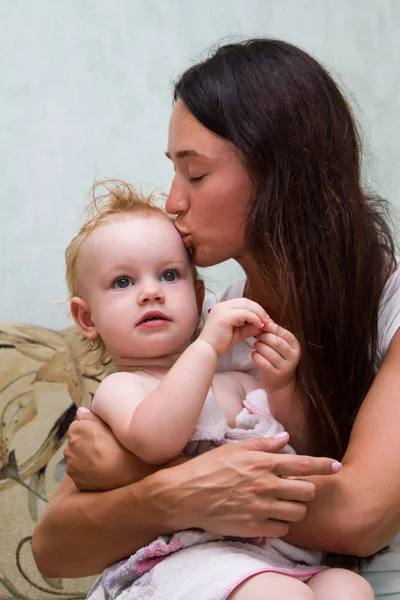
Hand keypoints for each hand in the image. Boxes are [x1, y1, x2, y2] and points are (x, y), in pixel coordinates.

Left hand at [64, 409, 155, 490]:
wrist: (130, 474)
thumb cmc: (122, 445)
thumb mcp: (110, 425)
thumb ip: (91, 417)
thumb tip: (79, 412)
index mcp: (75, 430)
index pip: (79, 426)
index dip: (92, 430)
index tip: (103, 436)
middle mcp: (69, 448)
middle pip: (76, 443)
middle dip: (86, 444)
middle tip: (106, 448)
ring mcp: (72, 466)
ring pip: (78, 459)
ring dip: (86, 459)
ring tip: (105, 460)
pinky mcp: (77, 481)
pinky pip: (81, 474)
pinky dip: (88, 473)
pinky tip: (103, 471)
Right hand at [162, 433, 340, 538]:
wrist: (185, 495)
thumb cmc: (208, 468)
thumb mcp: (234, 448)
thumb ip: (263, 444)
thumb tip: (286, 439)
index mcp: (263, 462)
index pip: (304, 464)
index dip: (324, 465)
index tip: (336, 466)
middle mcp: (266, 485)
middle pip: (307, 491)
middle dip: (306, 489)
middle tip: (295, 487)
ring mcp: (262, 507)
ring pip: (299, 511)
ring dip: (296, 507)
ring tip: (283, 502)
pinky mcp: (255, 527)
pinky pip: (284, 528)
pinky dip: (282, 523)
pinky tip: (271, 516)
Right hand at [199, 298, 268, 355]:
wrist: (207, 350)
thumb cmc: (220, 343)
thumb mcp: (238, 333)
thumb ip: (249, 327)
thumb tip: (262, 325)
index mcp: (223, 308)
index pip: (243, 302)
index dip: (255, 308)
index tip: (264, 319)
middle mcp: (221, 305)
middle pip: (246, 301)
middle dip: (259, 310)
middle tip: (268, 320)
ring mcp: (222, 309)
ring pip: (246, 305)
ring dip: (258, 313)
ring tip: (265, 323)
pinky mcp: (225, 316)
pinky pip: (245, 313)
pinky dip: (254, 318)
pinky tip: (259, 326)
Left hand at [252, 319, 300, 391]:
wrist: (281, 381)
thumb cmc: (278, 357)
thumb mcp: (281, 345)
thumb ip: (275, 333)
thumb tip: (265, 319)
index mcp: (296, 346)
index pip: (284, 333)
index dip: (271, 328)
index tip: (262, 325)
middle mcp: (293, 356)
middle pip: (276, 342)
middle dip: (264, 337)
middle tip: (257, 336)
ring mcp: (285, 367)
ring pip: (268, 352)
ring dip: (258, 346)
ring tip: (256, 344)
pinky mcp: (275, 375)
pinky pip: (262, 362)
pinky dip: (256, 356)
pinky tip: (254, 354)